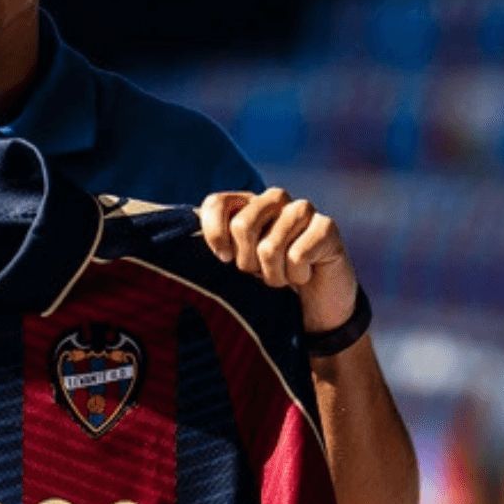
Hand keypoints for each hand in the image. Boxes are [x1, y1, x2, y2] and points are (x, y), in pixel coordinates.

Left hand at [198, 187, 357, 331]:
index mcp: (247, 203)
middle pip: (242, 226)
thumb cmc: (270, 279)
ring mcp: (302, 209)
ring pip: (270, 247)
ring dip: (274, 275)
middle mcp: (274, 199)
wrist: (317, 304)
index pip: (216, 203)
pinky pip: (297, 256)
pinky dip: (297, 276)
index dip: (214, 234)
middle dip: (247, 263)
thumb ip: (214, 246)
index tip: (224, 259)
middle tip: (259, 273)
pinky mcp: (326, 226)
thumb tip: (177, 242)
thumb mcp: (236, 263)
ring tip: (283, 276)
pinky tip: (305, 275)